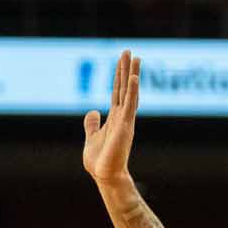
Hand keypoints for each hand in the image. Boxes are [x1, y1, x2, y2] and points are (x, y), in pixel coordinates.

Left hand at [82, 51, 140, 187]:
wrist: (105, 176)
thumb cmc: (100, 161)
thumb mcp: (91, 137)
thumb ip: (92, 124)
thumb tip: (93, 111)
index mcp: (115, 118)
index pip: (117, 92)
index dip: (119, 76)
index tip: (122, 60)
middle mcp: (123, 116)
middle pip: (125, 88)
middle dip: (126, 69)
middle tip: (130, 51)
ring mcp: (125, 120)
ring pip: (130, 92)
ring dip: (132, 74)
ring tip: (135, 57)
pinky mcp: (126, 126)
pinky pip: (130, 105)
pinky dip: (132, 91)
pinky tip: (133, 77)